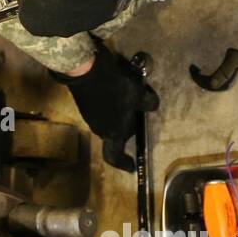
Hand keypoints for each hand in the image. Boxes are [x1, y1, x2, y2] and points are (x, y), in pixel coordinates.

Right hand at [55, 42, 158, 171]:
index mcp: (113, 133)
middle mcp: (100, 130)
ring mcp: (90, 117)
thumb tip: (152, 106)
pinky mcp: (85, 105)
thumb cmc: (115, 88)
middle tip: (137, 113)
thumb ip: (148, 103)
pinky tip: (116, 90)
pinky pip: (101, 111)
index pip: (115, 157)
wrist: (86, 71)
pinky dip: (110, 105)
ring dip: (118, 114)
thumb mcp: (138, 94)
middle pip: (115, 135)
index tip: (131, 166)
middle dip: (127, 127)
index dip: (123, 163)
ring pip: (108, 122)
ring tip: (127, 97)